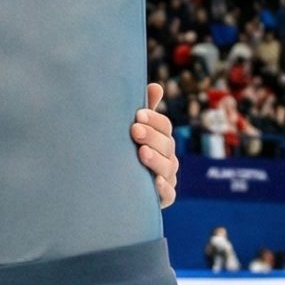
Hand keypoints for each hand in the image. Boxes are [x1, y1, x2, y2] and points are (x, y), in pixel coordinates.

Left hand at [135, 83, 181, 207]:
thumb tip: (156, 87)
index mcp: (161, 138)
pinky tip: (156, 182)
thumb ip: (144, 110)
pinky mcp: (162, 198)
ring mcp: (167, 177)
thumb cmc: (126, 149)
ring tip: (141, 153)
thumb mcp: (134, 129)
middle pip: (167, 145)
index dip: (154, 120)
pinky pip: (169, 194)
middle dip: (151, 137)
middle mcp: (167, 157)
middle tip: (134, 130)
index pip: (164, 126)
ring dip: (155, 160)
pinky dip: (164, 189)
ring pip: (168, 168)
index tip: (138, 115)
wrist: (116, 186)